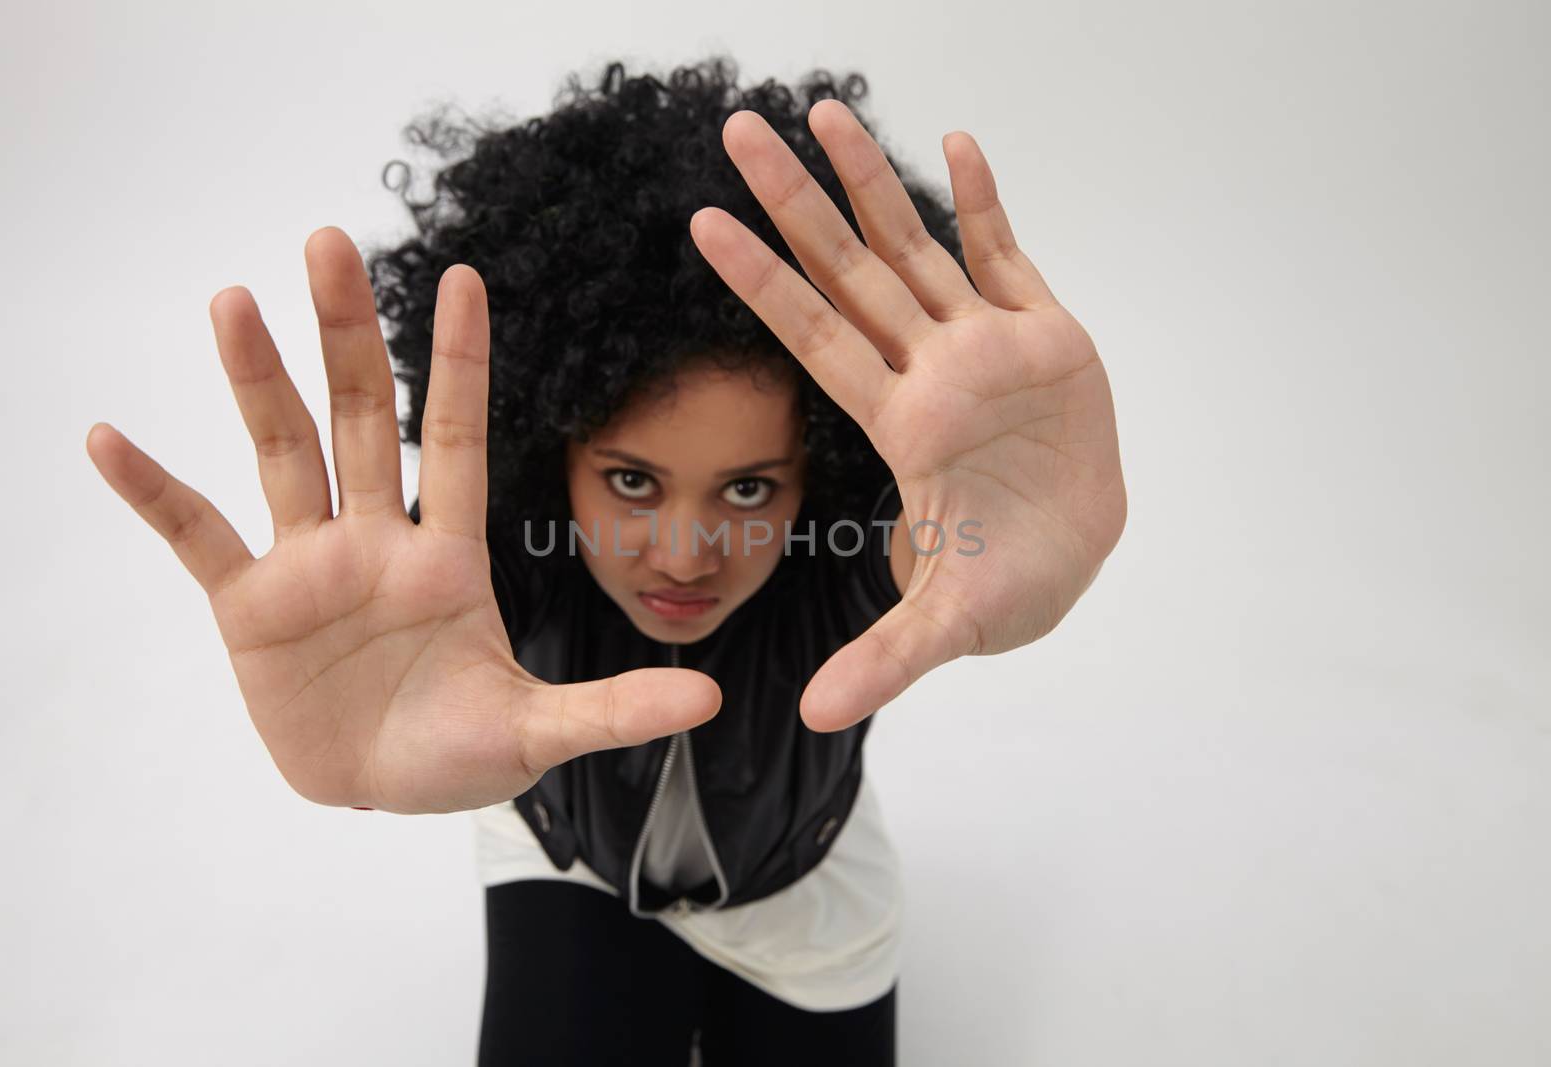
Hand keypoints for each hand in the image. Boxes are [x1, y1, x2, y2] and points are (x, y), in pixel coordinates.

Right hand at [85, 227, 719, 812]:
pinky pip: (197, 535)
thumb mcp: (538, 732)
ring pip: (280, 452)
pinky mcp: (249, 608)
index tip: (464, 276)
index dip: (455, 361)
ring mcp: (309, 566)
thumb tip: (708, 697)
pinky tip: (109, 438)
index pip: (453, 438)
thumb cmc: (462, 750)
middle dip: (347, 333)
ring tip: (232, 299)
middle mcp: (376, 539)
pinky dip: (153, 491)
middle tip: (330, 240)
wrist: (386, 792)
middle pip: (359, 418)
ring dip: (255, 379)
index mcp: (448, 554)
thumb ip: (613, 708)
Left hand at [689, 101, 1126, 731]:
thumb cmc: (1010, 586)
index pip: (813, 336)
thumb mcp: (947, 624)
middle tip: (736, 126)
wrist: (1078, 562)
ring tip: (827, 108)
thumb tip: (813, 717)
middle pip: (850, 270)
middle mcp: (930, 369)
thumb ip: (884, 660)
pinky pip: (1011, 255)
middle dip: (796, 201)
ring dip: (876, 179)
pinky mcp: (1048, 335)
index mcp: (900, 422)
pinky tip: (958, 143)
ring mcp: (987, 345)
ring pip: (919, 246)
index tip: (701, 223)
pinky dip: (989, 201)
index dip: (761, 281)